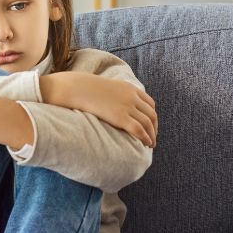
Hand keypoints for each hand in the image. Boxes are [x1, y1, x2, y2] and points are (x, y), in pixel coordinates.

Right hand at [41, 73, 157, 147]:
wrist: (78, 88)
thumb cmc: (86, 89)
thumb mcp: (107, 88)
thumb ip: (115, 95)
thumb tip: (112, 106)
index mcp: (130, 88)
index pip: (150, 104)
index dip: (153, 116)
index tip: (151, 126)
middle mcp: (132, 97)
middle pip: (151, 115)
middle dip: (154, 128)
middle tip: (152, 138)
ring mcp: (128, 107)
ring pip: (148, 123)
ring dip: (152, 135)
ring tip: (150, 144)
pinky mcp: (121, 117)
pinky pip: (139, 130)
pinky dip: (146, 138)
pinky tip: (146, 144)